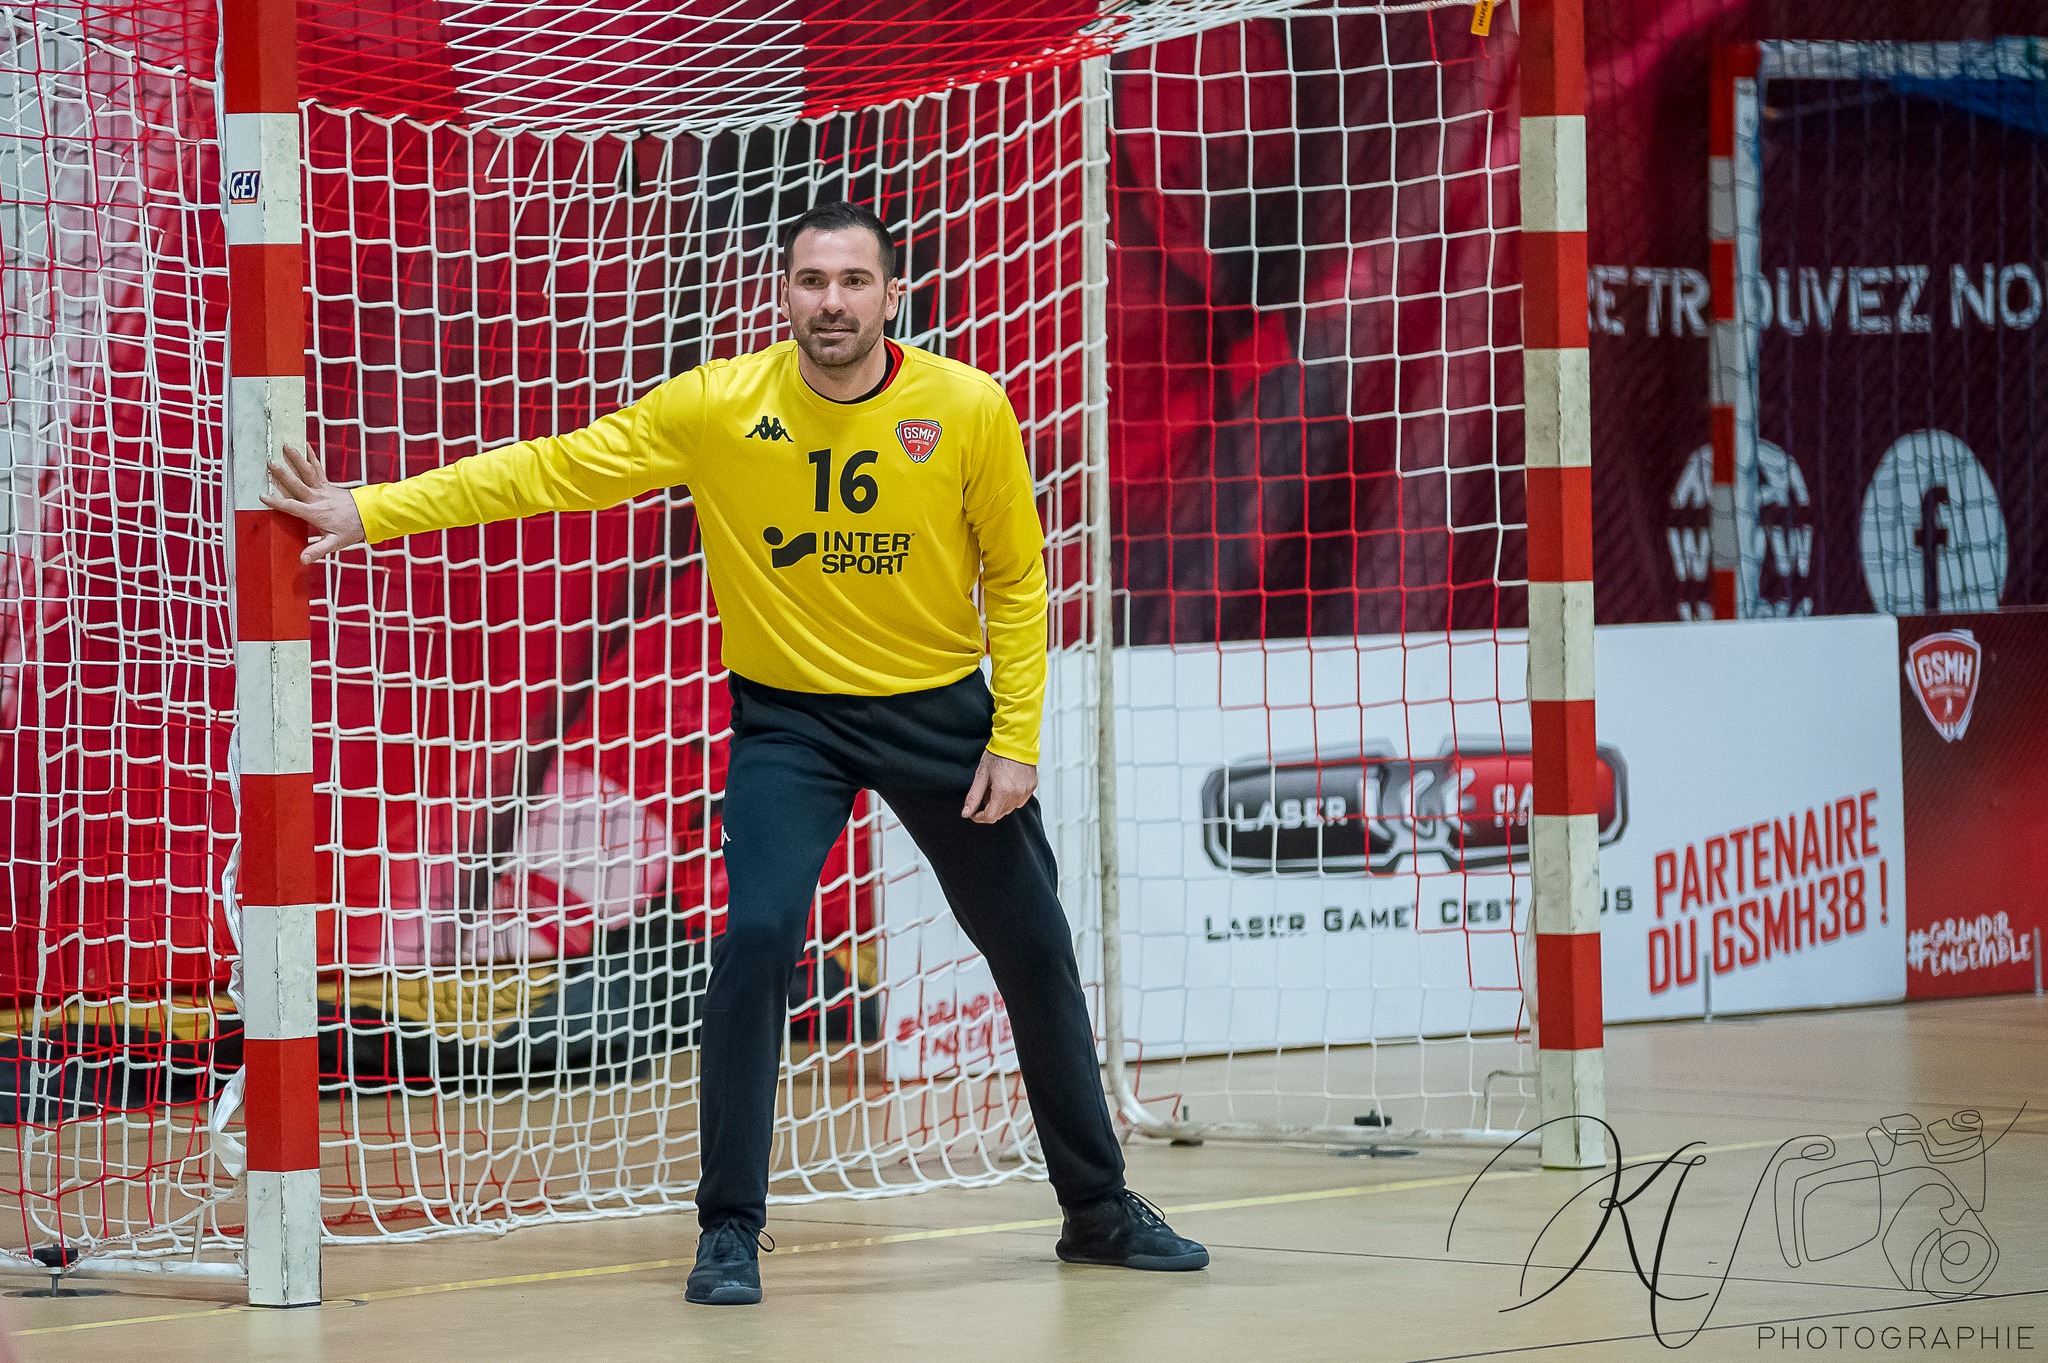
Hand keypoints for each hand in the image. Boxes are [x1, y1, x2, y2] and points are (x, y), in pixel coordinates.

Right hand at [259, 442, 365, 563]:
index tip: (262, 496)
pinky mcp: (328, 484)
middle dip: (283, 474)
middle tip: (269, 463)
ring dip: (297, 459)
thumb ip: (317, 550)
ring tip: (286, 445)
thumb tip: (302, 560)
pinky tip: (305, 445)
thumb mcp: (335, 543)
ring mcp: (323, 489)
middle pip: (297, 485)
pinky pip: (318, 468)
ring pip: (308, 472)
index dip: (277, 502)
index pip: (292, 507)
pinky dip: (311, 457)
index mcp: (315, 513)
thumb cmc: (351, 530)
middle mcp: (317, 498)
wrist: (370, 515)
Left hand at [961, 750, 1036, 823]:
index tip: (974, 813)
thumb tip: (967, 812)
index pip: (990, 817)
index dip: (979, 817)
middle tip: (985, 792)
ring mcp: (1026, 791)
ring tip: (996, 786)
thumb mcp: (981, 775)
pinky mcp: (1032, 787)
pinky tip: (1007, 785)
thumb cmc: (998, 754)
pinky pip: (1020, 800)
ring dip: (1001, 803)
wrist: (1016, 741)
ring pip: (1010, 808)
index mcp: (1003, 792)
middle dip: (989, 808)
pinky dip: (1012, 798)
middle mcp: (1017, 794)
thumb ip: (974, 796)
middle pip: (1000, 813)